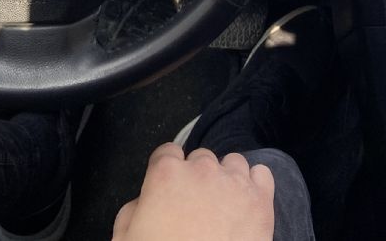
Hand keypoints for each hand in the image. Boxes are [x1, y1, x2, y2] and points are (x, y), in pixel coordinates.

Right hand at [112, 143, 273, 240]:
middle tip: (194, 205)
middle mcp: (202, 170)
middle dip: (196, 177)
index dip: (165, 170)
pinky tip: (246, 202)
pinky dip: (254, 184)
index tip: (167, 186)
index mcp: (166, 174)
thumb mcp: (124, 238)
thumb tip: (144, 201)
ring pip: (232, 163)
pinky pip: (262, 174)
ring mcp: (235, 182)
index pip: (166, 152)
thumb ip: (132, 210)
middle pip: (200, 158)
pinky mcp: (261, 200)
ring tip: (222, 205)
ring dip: (226, 178)